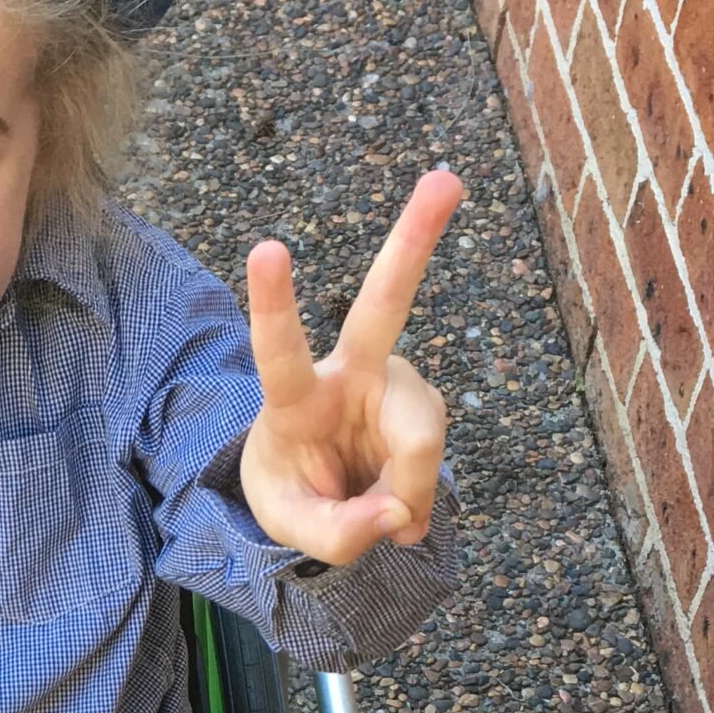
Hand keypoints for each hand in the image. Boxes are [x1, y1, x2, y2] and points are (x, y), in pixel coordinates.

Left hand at [239, 167, 462, 565]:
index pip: (279, 352)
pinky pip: (432, 466)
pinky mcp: (425, 407)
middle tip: (446, 179)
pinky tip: (393, 499)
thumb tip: (398, 514)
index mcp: (295, 397)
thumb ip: (336, 534)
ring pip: (421, 438)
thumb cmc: (292, 491)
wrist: (319, 493)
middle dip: (415, 239)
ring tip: (374, 513)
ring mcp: (396, 386)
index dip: (274, 305)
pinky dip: (414, 497)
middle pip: (385, 304)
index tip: (267, 247)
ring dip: (402, 491)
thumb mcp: (292, 527)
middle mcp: (350, 374)